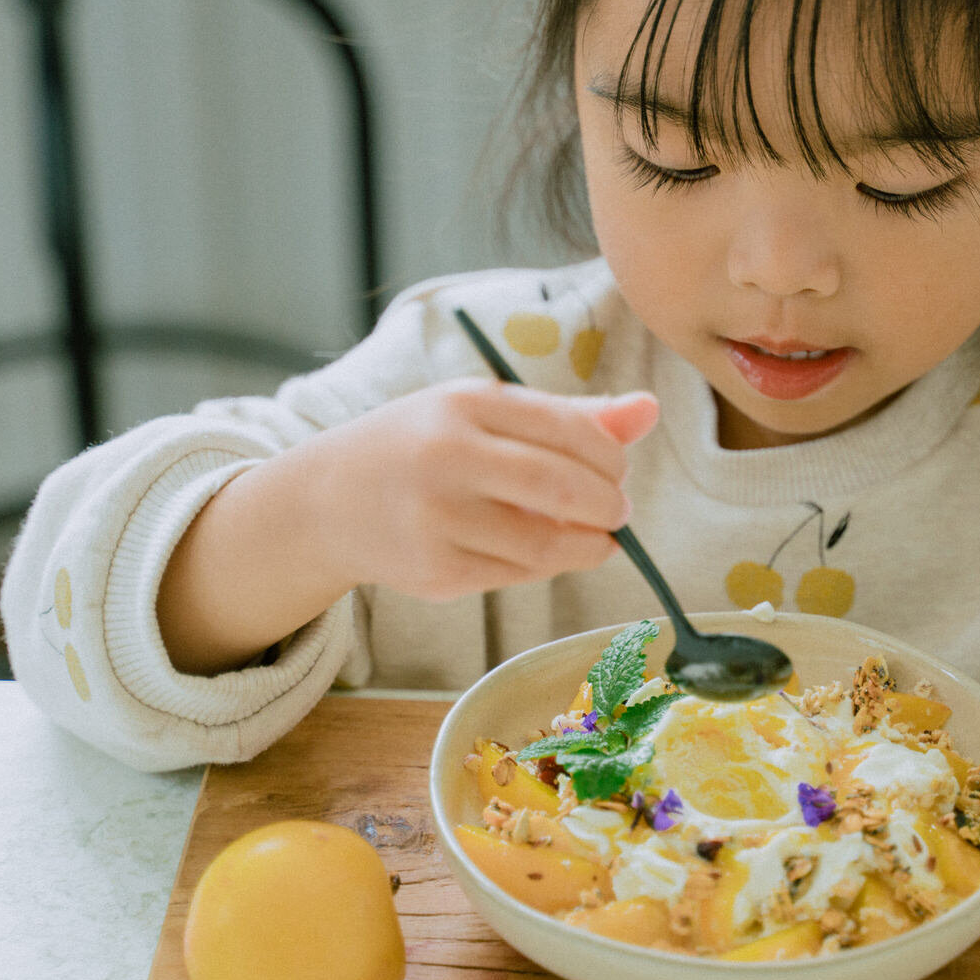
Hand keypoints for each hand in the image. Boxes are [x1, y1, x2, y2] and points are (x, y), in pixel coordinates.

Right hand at [308, 377, 659, 602]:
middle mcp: (447, 458)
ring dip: (589, 545)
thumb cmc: (423, 446)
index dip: (611, 456)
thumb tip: (650, 410)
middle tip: (619, 510)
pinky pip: (516, 575)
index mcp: (464, 404)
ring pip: (544, 543)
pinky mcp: (434, 572)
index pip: (567, 428)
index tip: (619, 470)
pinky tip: (551, 553)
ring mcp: (437, 519)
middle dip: (609, 504)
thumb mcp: (483, 413)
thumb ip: (567, 416)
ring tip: (597, 537)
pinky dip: (549, 566)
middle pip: (560, 487)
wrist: (329, 500)